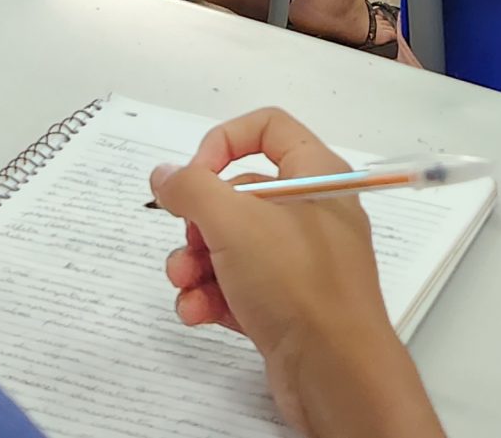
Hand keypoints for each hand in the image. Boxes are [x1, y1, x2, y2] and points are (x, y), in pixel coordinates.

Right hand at [151, 110, 443, 437]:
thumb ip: (191, 189)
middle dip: (199, 222)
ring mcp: (301, 261)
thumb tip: (166, 175)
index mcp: (316, 175)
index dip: (224, 142)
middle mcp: (312, 213)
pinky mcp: (288, 303)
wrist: (334, 372)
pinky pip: (239, 286)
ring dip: (197, 264)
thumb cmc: (298, 284)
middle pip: (239, 195)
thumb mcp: (235, 222)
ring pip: (232, 246)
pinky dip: (213, 296)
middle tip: (189, 244)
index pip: (269, 128)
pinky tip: (198, 311)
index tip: (195, 175)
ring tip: (186, 284)